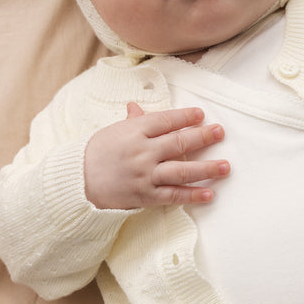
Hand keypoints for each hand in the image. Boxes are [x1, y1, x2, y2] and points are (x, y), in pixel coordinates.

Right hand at [83, 103, 229, 208]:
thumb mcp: (114, 132)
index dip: (185, 117)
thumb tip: (138, 106)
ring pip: (182, 171)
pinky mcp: (146, 196)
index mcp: (134, 131)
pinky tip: (210, 194)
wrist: (78, 182)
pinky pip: (174, 195)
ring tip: (225, 167)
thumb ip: (133, 122)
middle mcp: (143, 153)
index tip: (201, 115)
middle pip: (179, 143)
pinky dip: (192, 195)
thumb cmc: (96, 154)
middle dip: (203, 137)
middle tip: (220, 133)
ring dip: (206, 169)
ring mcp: (146, 175)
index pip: (166, 121)